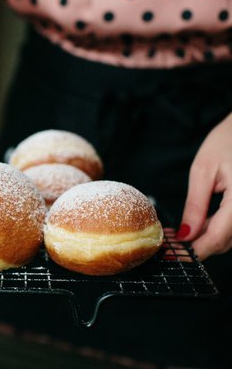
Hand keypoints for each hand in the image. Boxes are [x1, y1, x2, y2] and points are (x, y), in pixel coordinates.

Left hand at [179, 112, 231, 259]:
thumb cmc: (228, 141)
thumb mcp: (204, 171)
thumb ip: (196, 206)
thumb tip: (186, 235)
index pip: (218, 237)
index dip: (195, 250)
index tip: (174, 255)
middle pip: (226, 241)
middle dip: (198, 246)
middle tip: (171, 244)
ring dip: (208, 239)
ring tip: (181, 233)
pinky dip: (218, 230)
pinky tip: (200, 224)